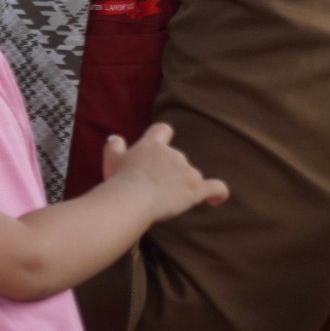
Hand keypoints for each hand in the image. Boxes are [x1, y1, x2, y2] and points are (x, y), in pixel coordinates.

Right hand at [102, 122, 228, 218]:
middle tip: (152, 188)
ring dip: (183, 185)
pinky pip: (216, 188)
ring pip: (192, 175)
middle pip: (177, 158)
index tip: (160, 147)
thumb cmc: (119, 180)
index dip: (164, 136)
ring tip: (166, 201)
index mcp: (153, 145)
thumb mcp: (111, 159)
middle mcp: (173, 154)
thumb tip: (116, 138)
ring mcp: (187, 171)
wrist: (132, 198)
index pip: (163, 130)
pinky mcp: (197, 189)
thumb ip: (114, 146)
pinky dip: (218, 193)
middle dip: (170, 172)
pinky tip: (215, 200)